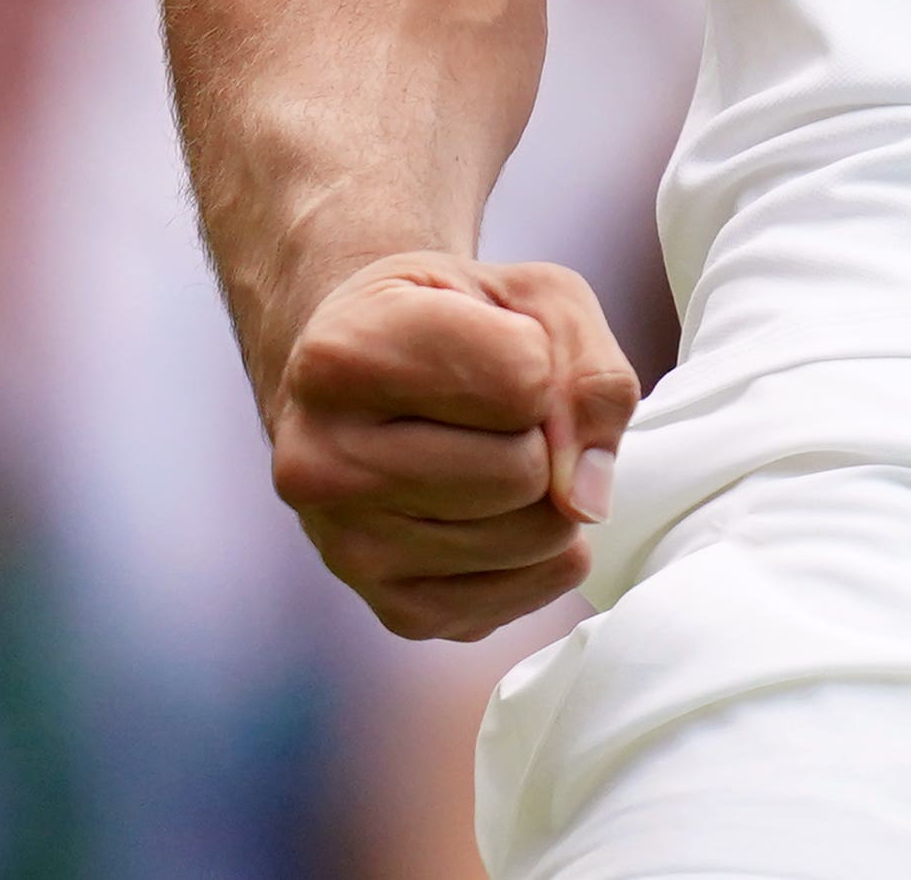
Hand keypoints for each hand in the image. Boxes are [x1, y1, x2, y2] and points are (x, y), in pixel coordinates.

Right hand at [265, 254, 638, 640]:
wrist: (366, 384)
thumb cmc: (457, 324)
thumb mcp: (535, 299)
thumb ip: (589, 372)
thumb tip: (587, 499)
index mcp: (340, 357)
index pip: (524, 380)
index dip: (541, 360)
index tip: (495, 347)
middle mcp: (321, 462)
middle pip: (524, 470)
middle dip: (543, 434)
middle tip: (495, 411)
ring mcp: (349, 551)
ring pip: (536, 535)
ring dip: (550, 493)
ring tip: (492, 453)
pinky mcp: (396, 610)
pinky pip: (534, 589)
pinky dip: (544, 548)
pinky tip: (494, 506)